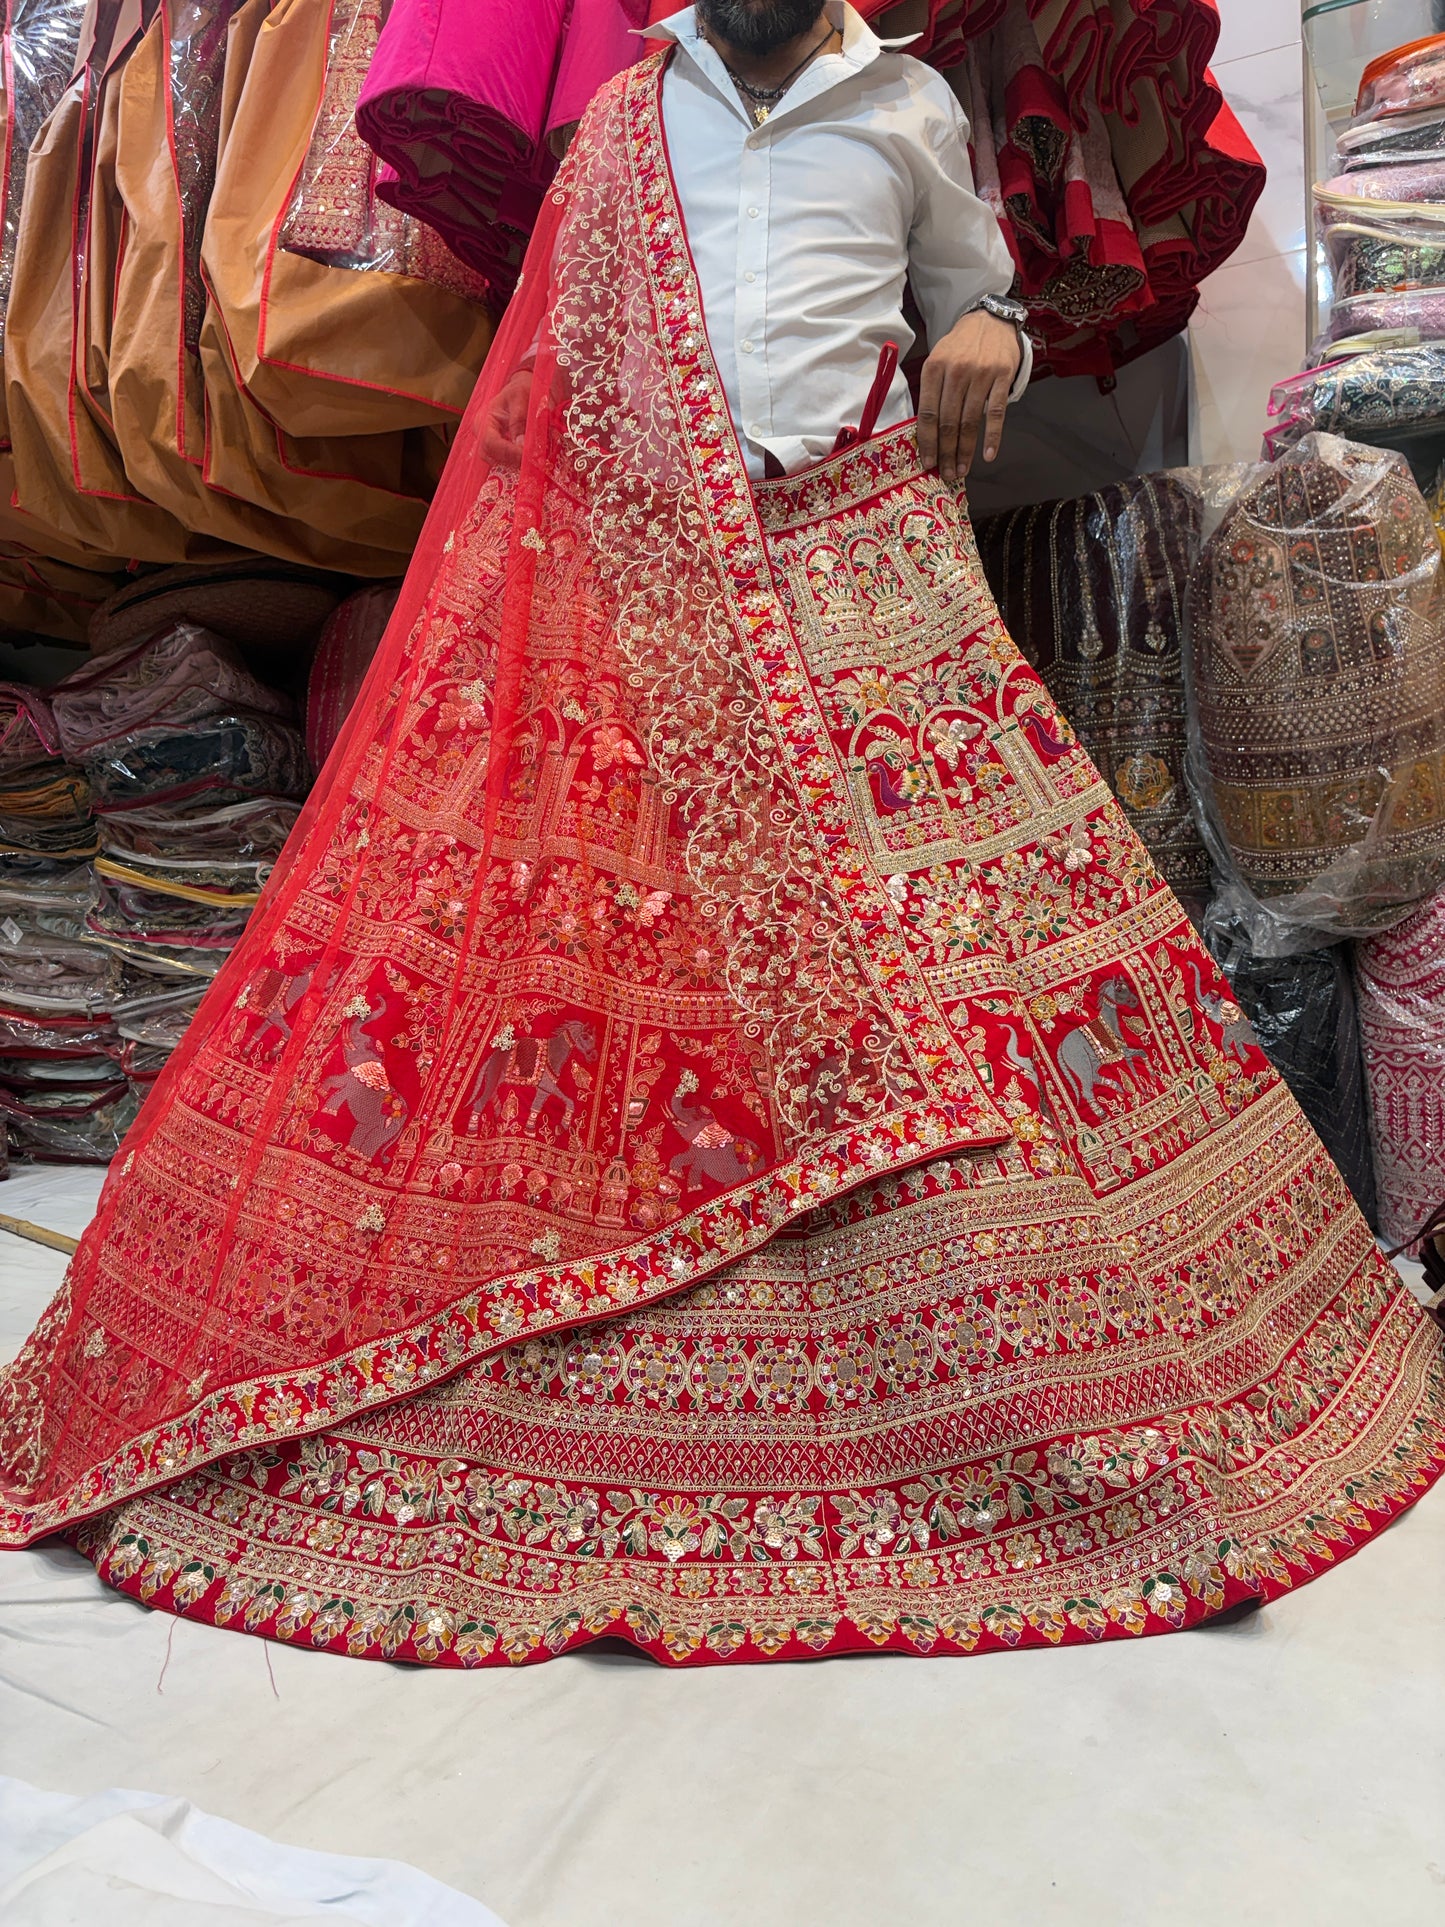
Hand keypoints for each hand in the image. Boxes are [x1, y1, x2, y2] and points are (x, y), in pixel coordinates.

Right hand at [481, 368, 533, 468]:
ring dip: (515, 464)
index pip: (490, 442)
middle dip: (512, 461)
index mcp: (484, 419)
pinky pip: (506, 462)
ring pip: (498, 462)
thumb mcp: (522, 398)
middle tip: (533, 462)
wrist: (525, 389)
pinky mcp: (501, 449)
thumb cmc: (522, 389)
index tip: (527, 457)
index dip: (509, 453)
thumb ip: (520, 421)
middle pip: (491, 456)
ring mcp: (490, 443)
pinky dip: (518, 463)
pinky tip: (530, 460)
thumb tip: (521, 445)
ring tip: (533, 461)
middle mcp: (483, 434)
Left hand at [917, 310, 1021, 480]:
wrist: (990, 320)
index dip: (927, 442)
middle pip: (948, 421)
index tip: (928, 463)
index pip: (927, 413)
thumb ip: (931, 391)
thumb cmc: (960, 347)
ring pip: (970, 421)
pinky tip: (988, 455)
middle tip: (947, 474)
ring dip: (966, 450)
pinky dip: (993, 437)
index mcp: (934, 368)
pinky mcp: (1002, 375)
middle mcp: (956, 371)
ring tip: (962, 470)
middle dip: (946, 453)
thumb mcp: (938, 360)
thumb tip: (924, 433)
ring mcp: (981, 373)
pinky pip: (996, 412)